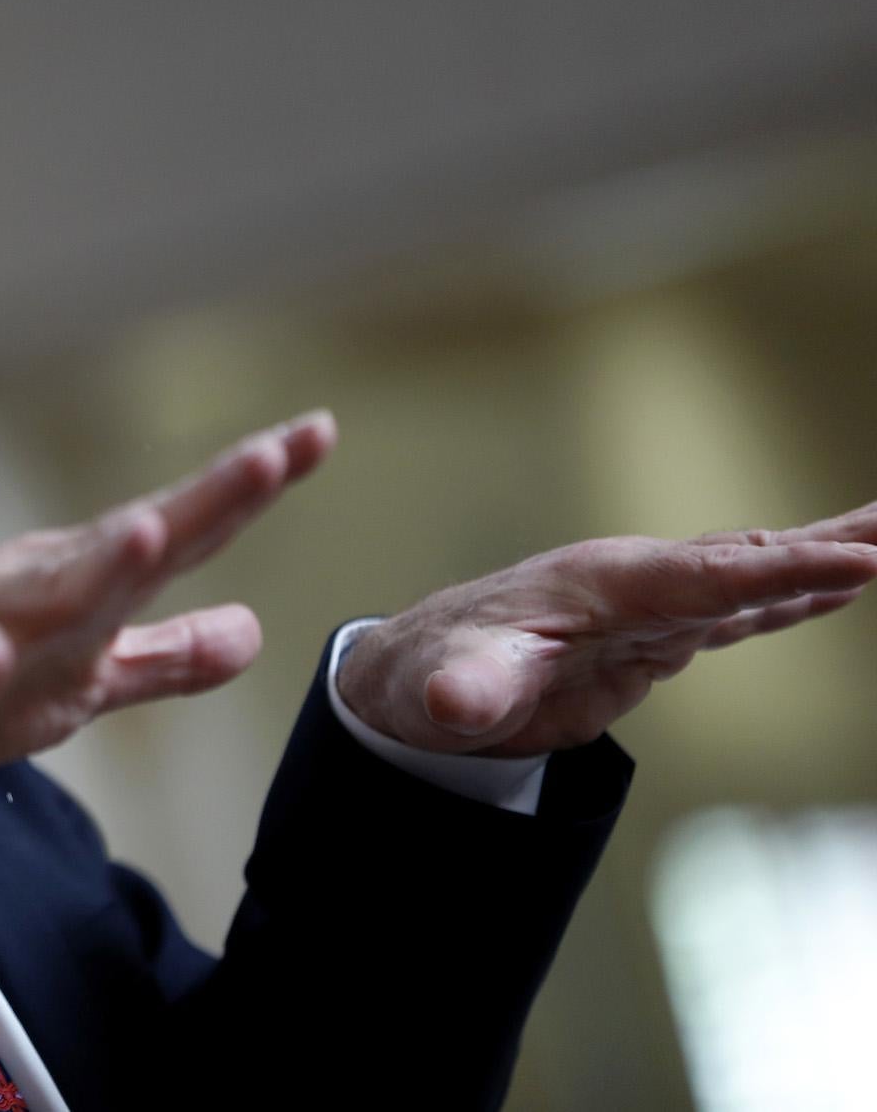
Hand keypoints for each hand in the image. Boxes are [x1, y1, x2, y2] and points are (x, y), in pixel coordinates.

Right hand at [0, 412, 336, 803]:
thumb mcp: (87, 676)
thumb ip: (167, 656)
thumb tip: (255, 632)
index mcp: (85, 583)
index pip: (181, 528)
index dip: (247, 488)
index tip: (316, 435)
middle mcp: (42, 587)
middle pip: (131, 540)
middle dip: (201, 499)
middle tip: (271, 454)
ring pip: (44, 591)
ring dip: (97, 562)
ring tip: (150, 534)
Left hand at [339, 504, 876, 755]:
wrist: (413, 670)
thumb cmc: (430, 669)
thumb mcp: (445, 687)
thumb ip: (465, 690)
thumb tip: (455, 702)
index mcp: (603, 581)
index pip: (708, 574)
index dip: (783, 569)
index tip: (861, 559)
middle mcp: (636, 580)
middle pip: (748, 559)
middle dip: (830, 544)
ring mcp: (649, 605)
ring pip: (752, 575)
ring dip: (824, 557)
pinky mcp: (653, 635)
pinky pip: (738, 609)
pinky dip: (792, 593)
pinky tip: (842, 583)